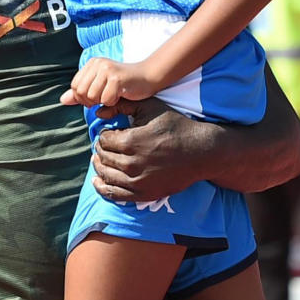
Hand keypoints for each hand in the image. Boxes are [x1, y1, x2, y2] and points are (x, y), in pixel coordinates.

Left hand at [60, 57, 157, 108]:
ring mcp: (107, 70)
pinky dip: (113, 103)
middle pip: (81, 92)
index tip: (96, 98)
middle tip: (105, 98)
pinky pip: (106, 100)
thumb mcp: (100, 87)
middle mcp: (98, 64)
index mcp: (92, 63)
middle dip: (91, 101)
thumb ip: (81, 93)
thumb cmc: (124, 84)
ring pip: (92, 97)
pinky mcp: (117, 78)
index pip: (74, 86)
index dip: (83, 97)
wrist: (148, 77)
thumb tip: (63, 100)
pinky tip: (121, 95)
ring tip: (114, 95)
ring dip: (103, 102)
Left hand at [92, 99, 209, 202]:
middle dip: (101, 150)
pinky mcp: (144, 194)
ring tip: (100, 161)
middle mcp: (131, 163)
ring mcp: (137, 181)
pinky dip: (102, 188)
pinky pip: (114, 194)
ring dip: (99, 167)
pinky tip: (98, 181)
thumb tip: (99, 114)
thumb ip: (123, 105)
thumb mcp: (151, 107)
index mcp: (130, 141)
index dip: (104, 135)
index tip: (110, 134)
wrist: (201, 152)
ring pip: (106, 175)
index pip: (103, 140)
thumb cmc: (176, 126)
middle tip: (105, 146)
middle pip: (103, 157)